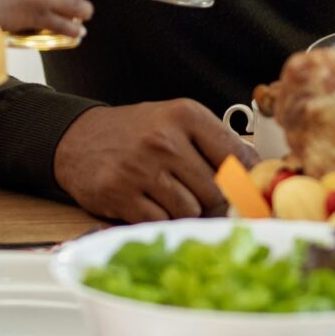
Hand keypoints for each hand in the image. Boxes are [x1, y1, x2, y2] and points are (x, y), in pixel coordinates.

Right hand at [53, 100, 255, 222]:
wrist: (77, 138)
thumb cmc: (135, 132)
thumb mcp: (176, 121)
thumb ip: (214, 143)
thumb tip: (257, 174)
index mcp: (185, 115)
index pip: (237, 156)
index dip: (244, 180)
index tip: (246, 192)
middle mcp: (164, 139)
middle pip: (215, 190)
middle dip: (211, 200)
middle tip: (196, 195)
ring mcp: (141, 168)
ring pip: (190, 210)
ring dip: (183, 210)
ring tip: (167, 194)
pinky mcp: (121, 195)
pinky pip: (161, 221)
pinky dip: (160, 218)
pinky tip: (148, 202)